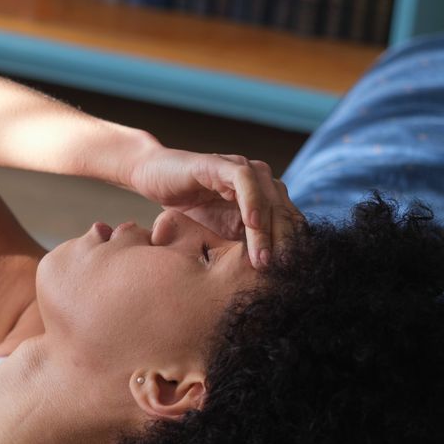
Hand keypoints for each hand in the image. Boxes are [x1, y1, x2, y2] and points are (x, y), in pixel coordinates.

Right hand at [128, 146, 303, 267]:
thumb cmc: (187, 208)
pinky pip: (244, 180)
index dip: (291, 251)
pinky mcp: (221, 163)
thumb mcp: (218, 236)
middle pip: (285, 213)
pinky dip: (252, 201)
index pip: (288, 225)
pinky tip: (253, 224)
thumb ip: (241, 249)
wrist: (152, 178)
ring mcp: (241, 169)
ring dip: (268, 231)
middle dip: (284, 246)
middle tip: (280, 274)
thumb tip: (263, 280)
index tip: (288, 278)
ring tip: (264, 260)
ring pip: (268, 199)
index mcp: (264, 198)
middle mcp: (259, 181)